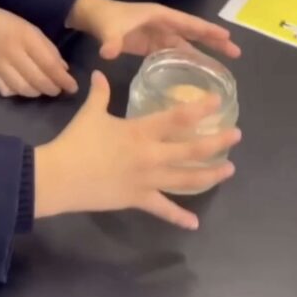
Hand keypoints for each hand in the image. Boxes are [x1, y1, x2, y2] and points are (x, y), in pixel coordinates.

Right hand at [0, 6, 77, 97]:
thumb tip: (64, 69)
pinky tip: (22, 88)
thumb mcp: (30, 29)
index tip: (73, 87)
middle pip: (38, 80)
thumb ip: (48, 48)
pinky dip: (17, 93)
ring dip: (37, 92)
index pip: (49, 64)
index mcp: (26, 37)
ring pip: (23, 89)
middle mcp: (13, 53)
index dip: (63, 79)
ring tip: (42, 89)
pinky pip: (6, 91)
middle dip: (53, 88)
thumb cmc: (7, 24)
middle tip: (58, 90)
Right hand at [34, 71, 240, 226]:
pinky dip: (179, 217)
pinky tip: (195, 223)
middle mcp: (151, 156)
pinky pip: (163, 209)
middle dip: (216, 143)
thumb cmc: (77, 141)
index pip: (177, 118)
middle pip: (191, 150)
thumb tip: (100, 73)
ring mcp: (148, 180)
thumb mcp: (90, 113)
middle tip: (235, 137)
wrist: (61, 176)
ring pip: (186, 179)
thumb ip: (100, 93)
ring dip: (210, 175)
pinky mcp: (138, 199)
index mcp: (141, 131)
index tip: (217, 103)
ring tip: (229, 170)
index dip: (199, 109)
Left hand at [67, 0, 240, 60]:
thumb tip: (108, 53)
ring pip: (187, 45)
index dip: (207, 29)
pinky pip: (175, 53)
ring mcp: (159, 35)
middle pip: (194, 33)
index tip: (227, 36)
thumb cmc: (105, 19)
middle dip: (214, 41)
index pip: (188, 23)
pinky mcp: (152, 45)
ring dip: (203, 54)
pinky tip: (197, 74)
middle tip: (236, 53)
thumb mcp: (109, 29)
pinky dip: (188, 61)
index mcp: (160, 16)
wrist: (92, 18)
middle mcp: (164, 25)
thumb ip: (111, 41)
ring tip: (222, 68)